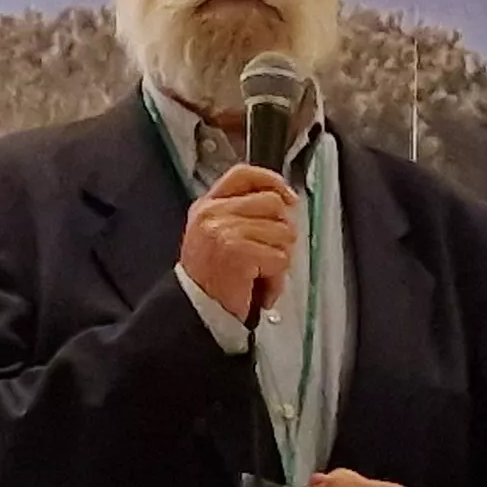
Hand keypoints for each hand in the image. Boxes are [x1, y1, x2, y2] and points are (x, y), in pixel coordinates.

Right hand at [180, 163, 297, 320]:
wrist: (197, 312)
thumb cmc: (212, 280)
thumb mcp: (216, 235)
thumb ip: (242, 213)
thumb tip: (284, 201)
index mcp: (207, 206)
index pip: (243, 175)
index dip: (271, 180)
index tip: (288, 197)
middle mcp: (213, 214)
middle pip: (273, 203)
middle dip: (281, 232)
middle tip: (268, 255)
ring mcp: (225, 231)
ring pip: (283, 233)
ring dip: (279, 260)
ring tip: (259, 276)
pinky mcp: (239, 252)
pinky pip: (280, 258)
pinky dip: (276, 280)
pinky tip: (260, 288)